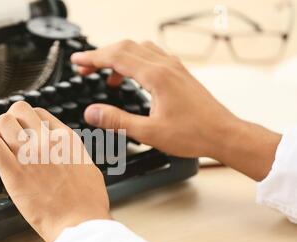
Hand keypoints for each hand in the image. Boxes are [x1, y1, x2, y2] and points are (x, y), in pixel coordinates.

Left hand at [0, 101, 110, 241]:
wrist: (81, 223)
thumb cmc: (88, 203)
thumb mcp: (88, 167)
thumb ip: (72, 153)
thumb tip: (63, 150)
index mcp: (66, 139)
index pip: (39, 112)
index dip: (26, 122)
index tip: (23, 136)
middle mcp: (47, 141)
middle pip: (18, 109)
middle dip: (8, 121)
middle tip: (5, 138)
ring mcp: (30, 154)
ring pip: (2, 122)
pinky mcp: (14, 172)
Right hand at [72, 40, 280, 180]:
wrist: (223, 134)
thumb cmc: (193, 134)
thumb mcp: (149, 132)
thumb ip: (117, 120)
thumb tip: (92, 112)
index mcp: (156, 76)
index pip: (116, 57)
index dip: (93, 58)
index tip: (77, 62)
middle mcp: (165, 66)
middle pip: (125, 48)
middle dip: (101, 55)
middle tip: (84, 69)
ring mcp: (174, 67)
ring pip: (139, 49)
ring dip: (118, 57)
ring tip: (105, 76)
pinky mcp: (179, 73)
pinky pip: (151, 56)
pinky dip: (134, 61)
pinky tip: (132, 77)